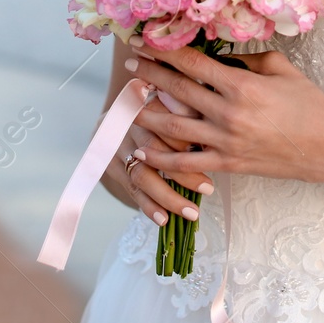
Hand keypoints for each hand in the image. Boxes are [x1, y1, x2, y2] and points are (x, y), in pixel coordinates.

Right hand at [105, 97, 214, 227]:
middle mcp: (128, 123)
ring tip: (192, 213)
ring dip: (168, 197)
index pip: (167, 122)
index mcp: (147, 102)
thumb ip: (191, 109)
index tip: (213, 154)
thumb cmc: (164, 108)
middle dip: (183, 173)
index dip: (189, 140)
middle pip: (154, 150)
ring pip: (141, 174)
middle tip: (208, 189)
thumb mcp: (177, 102)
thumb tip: (211, 125)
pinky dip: (148, 206)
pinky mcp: (110, 166)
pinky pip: (130, 189)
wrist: (122, 115)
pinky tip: (164, 220)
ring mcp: (116, 146)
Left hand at [127, 44, 323, 184]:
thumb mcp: (282, 69)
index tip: (146, 42)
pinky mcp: (228, 164)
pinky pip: (187, 163)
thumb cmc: (310, 104)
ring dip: (148, 113)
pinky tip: (144, 149)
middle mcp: (228, 113)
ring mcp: (226, 141)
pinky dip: (162, 157)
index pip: (193, 64)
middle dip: (150, 74)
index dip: (165, 51)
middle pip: (177, 90)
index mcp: (241, 85)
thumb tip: (221, 54)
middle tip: (130, 65)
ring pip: (174, 127)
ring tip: (128, 102)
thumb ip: (249, 59)